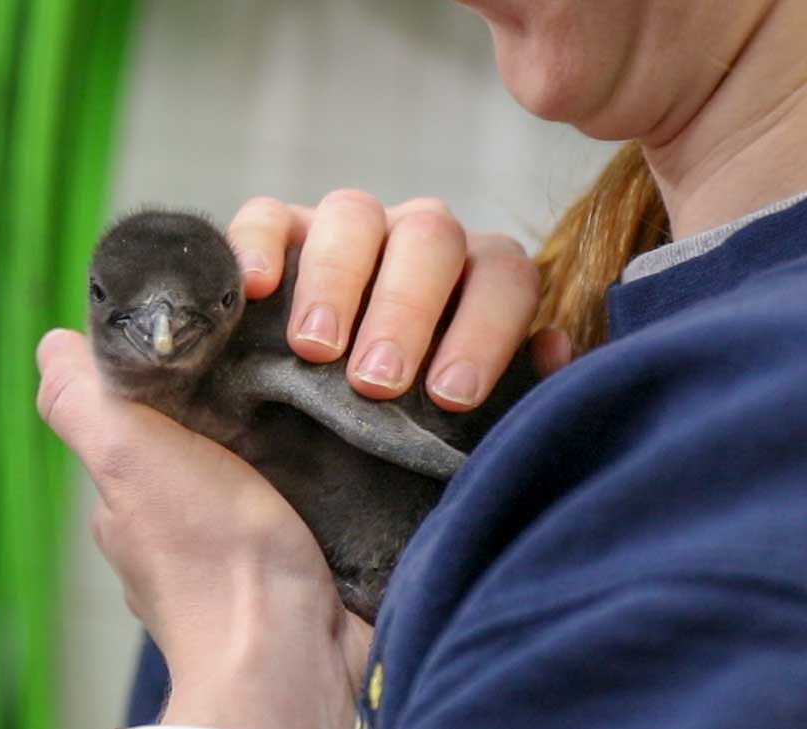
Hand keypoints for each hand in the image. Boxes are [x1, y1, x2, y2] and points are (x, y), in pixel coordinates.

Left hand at [36, 330, 371, 728]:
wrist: (292, 650)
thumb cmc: (207, 554)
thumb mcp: (128, 459)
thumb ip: (83, 403)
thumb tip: (53, 345)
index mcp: (127, 494)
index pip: (135, 411)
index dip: (165, 368)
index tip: (207, 330)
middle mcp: (173, 520)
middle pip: (195, 433)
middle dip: (226, 394)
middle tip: (273, 353)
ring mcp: (233, 543)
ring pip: (249, 461)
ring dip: (275, 431)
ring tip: (310, 392)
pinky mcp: (291, 554)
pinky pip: (295, 492)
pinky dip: (309, 466)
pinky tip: (331, 444)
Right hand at [228, 191, 570, 410]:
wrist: (299, 433)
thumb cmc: (388, 427)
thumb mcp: (450, 423)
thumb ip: (507, 390)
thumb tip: (553, 352)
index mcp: (472, 281)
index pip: (504, 276)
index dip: (484, 331)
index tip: (450, 396)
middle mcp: (417, 243)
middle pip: (432, 236)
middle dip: (406, 308)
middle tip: (377, 380)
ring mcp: (346, 230)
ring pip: (354, 214)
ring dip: (337, 279)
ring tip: (314, 349)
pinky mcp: (278, 232)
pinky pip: (268, 216)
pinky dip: (260, 244)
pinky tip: (254, 290)